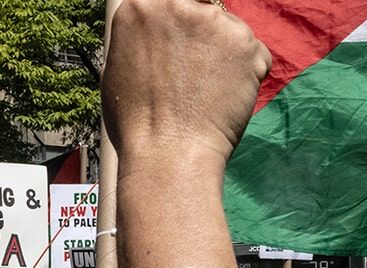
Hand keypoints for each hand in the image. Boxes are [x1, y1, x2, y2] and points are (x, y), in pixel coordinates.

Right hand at [102, 0, 270, 164]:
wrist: (168, 153)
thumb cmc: (136, 123)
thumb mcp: (115, 69)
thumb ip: (138, 39)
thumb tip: (150, 33)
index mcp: (137, 7)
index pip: (168, 0)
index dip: (175, 23)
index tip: (178, 43)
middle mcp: (175, 4)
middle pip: (199, 8)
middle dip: (199, 37)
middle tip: (190, 75)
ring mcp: (214, 21)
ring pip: (226, 30)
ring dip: (222, 55)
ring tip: (203, 93)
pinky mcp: (246, 43)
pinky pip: (251, 53)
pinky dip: (244, 73)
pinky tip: (222, 98)